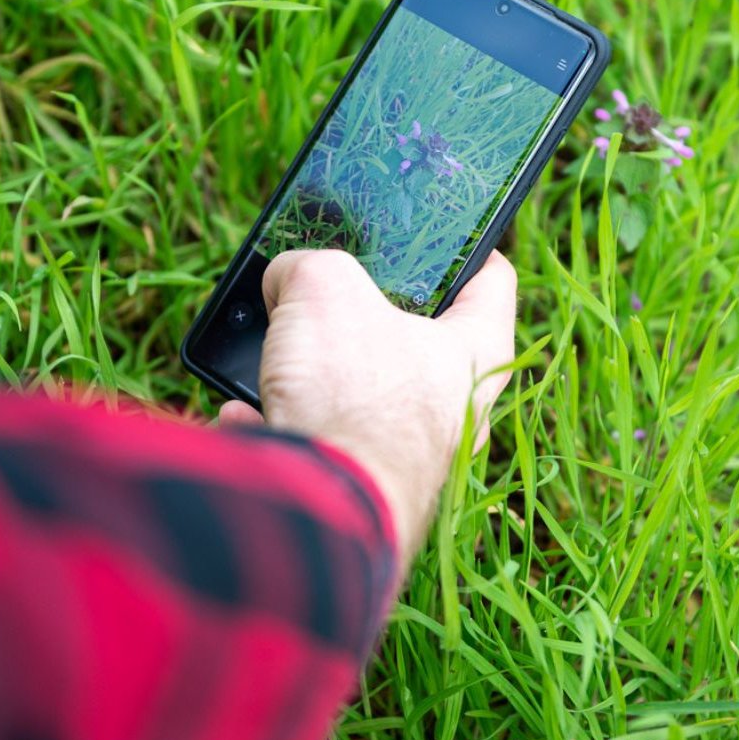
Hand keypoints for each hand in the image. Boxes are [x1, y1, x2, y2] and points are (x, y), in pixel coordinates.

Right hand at [218, 249, 515, 561]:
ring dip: (315, 378)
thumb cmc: (349, 392)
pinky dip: (281, 428)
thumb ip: (307, 266)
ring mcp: (409, 459)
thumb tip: (285, 279)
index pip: (492, 281)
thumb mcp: (322, 287)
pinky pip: (320, 446)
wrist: (320, 506)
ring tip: (276, 354)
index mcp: (476, 353)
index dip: (466, 246)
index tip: (437, 233)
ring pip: (363, 398)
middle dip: (368, 318)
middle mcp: (455, 411)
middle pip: (420, 344)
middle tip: (334, 293)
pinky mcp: (362, 492)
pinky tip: (246, 415)